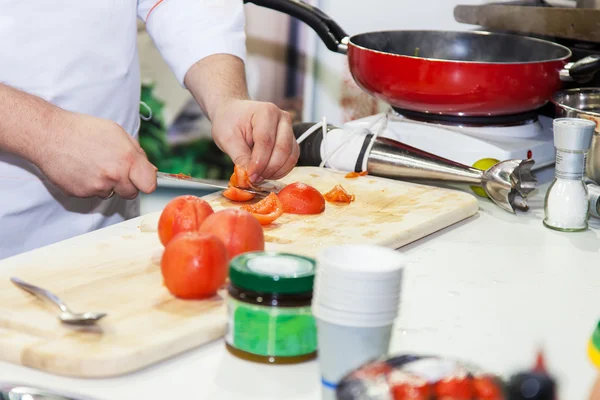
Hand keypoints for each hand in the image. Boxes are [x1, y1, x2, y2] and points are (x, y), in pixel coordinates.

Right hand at [34, 111, 156, 198]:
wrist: (50, 135)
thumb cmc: (85, 130)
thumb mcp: (118, 133)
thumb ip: (137, 153)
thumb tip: (151, 170)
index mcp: (127, 159)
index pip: (149, 185)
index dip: (146, 181)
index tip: (142, 177)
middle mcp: (114, 176)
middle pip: (132, 193)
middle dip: (127, 184)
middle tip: (115, 169)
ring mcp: (97, 187)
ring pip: (112, 193)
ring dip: (108, 184)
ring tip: (94, 165)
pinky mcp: (81, 194)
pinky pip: (93, 194)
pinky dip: (91, 185)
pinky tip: (83, 170)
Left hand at [210, 99, 298, 182]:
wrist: (233, 114)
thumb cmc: (229, 122)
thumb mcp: (228, 139)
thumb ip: (240, 157)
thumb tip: (250, 176)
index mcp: (266, 112)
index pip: (266, 141)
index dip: (259, 162)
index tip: (250, 176)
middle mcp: (282, 118)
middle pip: (283, 149)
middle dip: (269, 169)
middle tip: (255, 179)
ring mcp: (289, 129)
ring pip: (290, 156)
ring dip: (276, 171)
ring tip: (260, 176)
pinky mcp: (291, 141)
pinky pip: (292, 159)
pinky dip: (281, 170)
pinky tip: (267, 174)